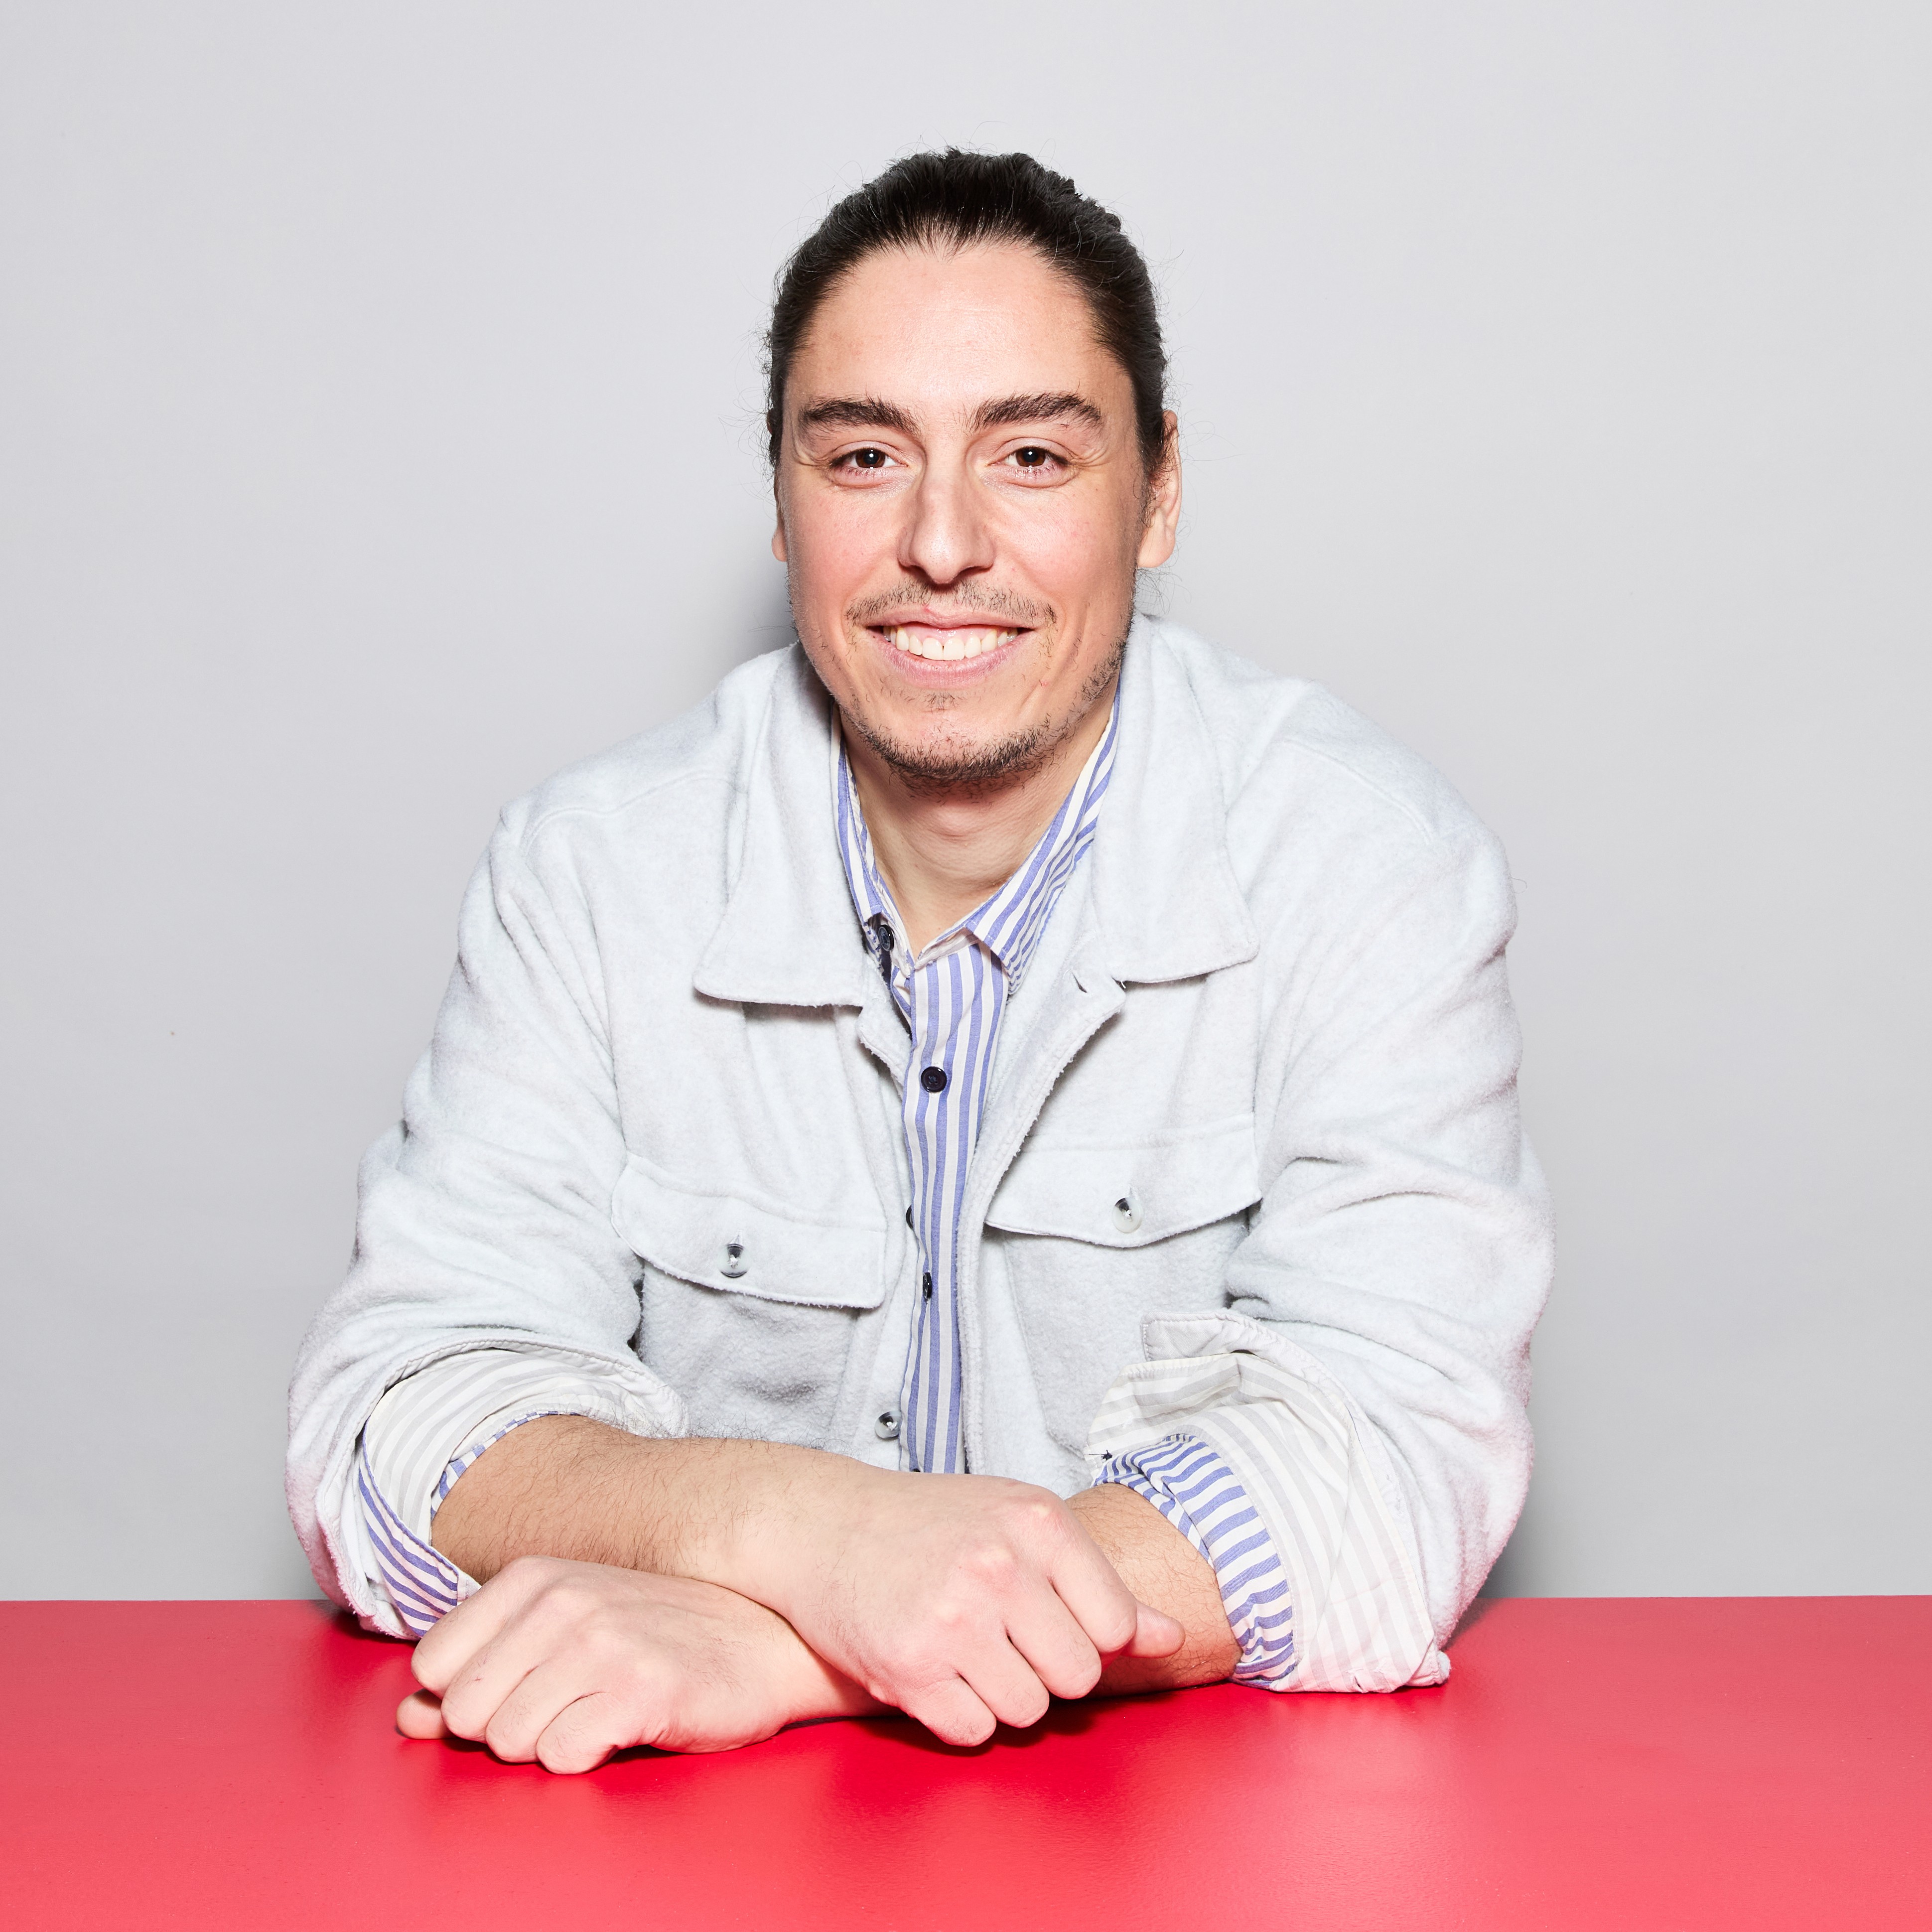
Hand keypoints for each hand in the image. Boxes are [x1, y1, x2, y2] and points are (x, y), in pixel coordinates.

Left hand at [397, 1555, 881, 1772]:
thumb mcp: (564, 1633)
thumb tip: (408, 1717)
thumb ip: (479, 1669)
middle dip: (504, 1727)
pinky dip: (585, 1758)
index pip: (432, 1664)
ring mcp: (600, 1644)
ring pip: (508, 1741)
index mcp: (532, 1577)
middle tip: (566, 1706)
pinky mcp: (638, 1691)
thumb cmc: (660, 1638)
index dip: (466, 1695)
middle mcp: (560, 1602)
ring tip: (600, 1714)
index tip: (520, 1687)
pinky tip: (622, 1729)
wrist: (768, 1639)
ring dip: (550, 1744)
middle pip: (464, 1712)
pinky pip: (560, 1757)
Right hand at [730, 1466, 1183, 1745]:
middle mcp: (999, 1566)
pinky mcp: (908, 1666)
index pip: (1115, 1624)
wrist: (825, 1525)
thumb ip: (1097, 1583)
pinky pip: (973, 1730)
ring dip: (1002, 1694)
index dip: (1090, 1635)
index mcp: (1037, 1522)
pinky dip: (959, 1713)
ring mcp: (951, 1618)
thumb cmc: (933, 1524)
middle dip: (1046, 1670)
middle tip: (1002, 1637)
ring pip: (1028, 1711)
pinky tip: (934, 1670)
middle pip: (1076, 1676)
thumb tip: (1173, 1638)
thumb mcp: (1019, 1526)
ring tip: (966, 1649)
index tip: (1050, 1618)